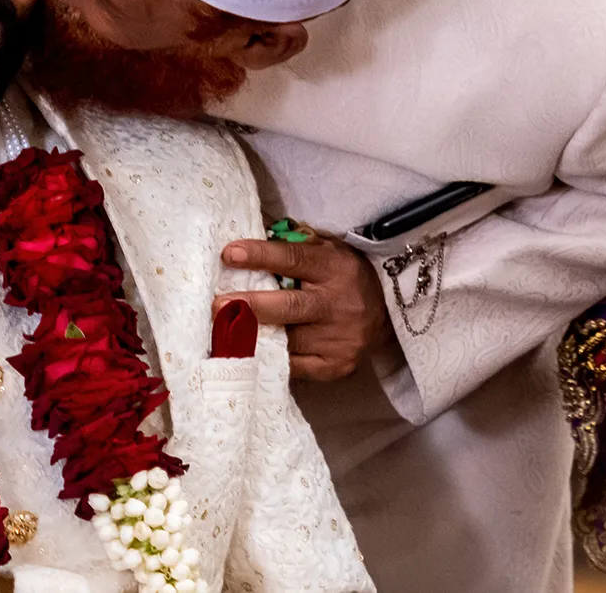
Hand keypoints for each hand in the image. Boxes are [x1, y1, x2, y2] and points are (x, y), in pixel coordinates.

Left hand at [215, 235, 393, 379]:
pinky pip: (295, 364)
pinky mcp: (337, 365)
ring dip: (253, 335)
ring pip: (289, 340)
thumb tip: (250, 239)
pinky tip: (250, 350)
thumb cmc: (343, 276)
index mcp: (334, 268)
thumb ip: (293, 244)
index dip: (261, 256)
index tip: (230, 254)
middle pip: (290, 306)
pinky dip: (271, 356)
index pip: (294, 259)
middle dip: (251, 305)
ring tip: (224, 330)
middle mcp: (338, 304)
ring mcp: (340, 339)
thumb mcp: (327, 250)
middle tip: (218, 304)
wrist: (387, 313)